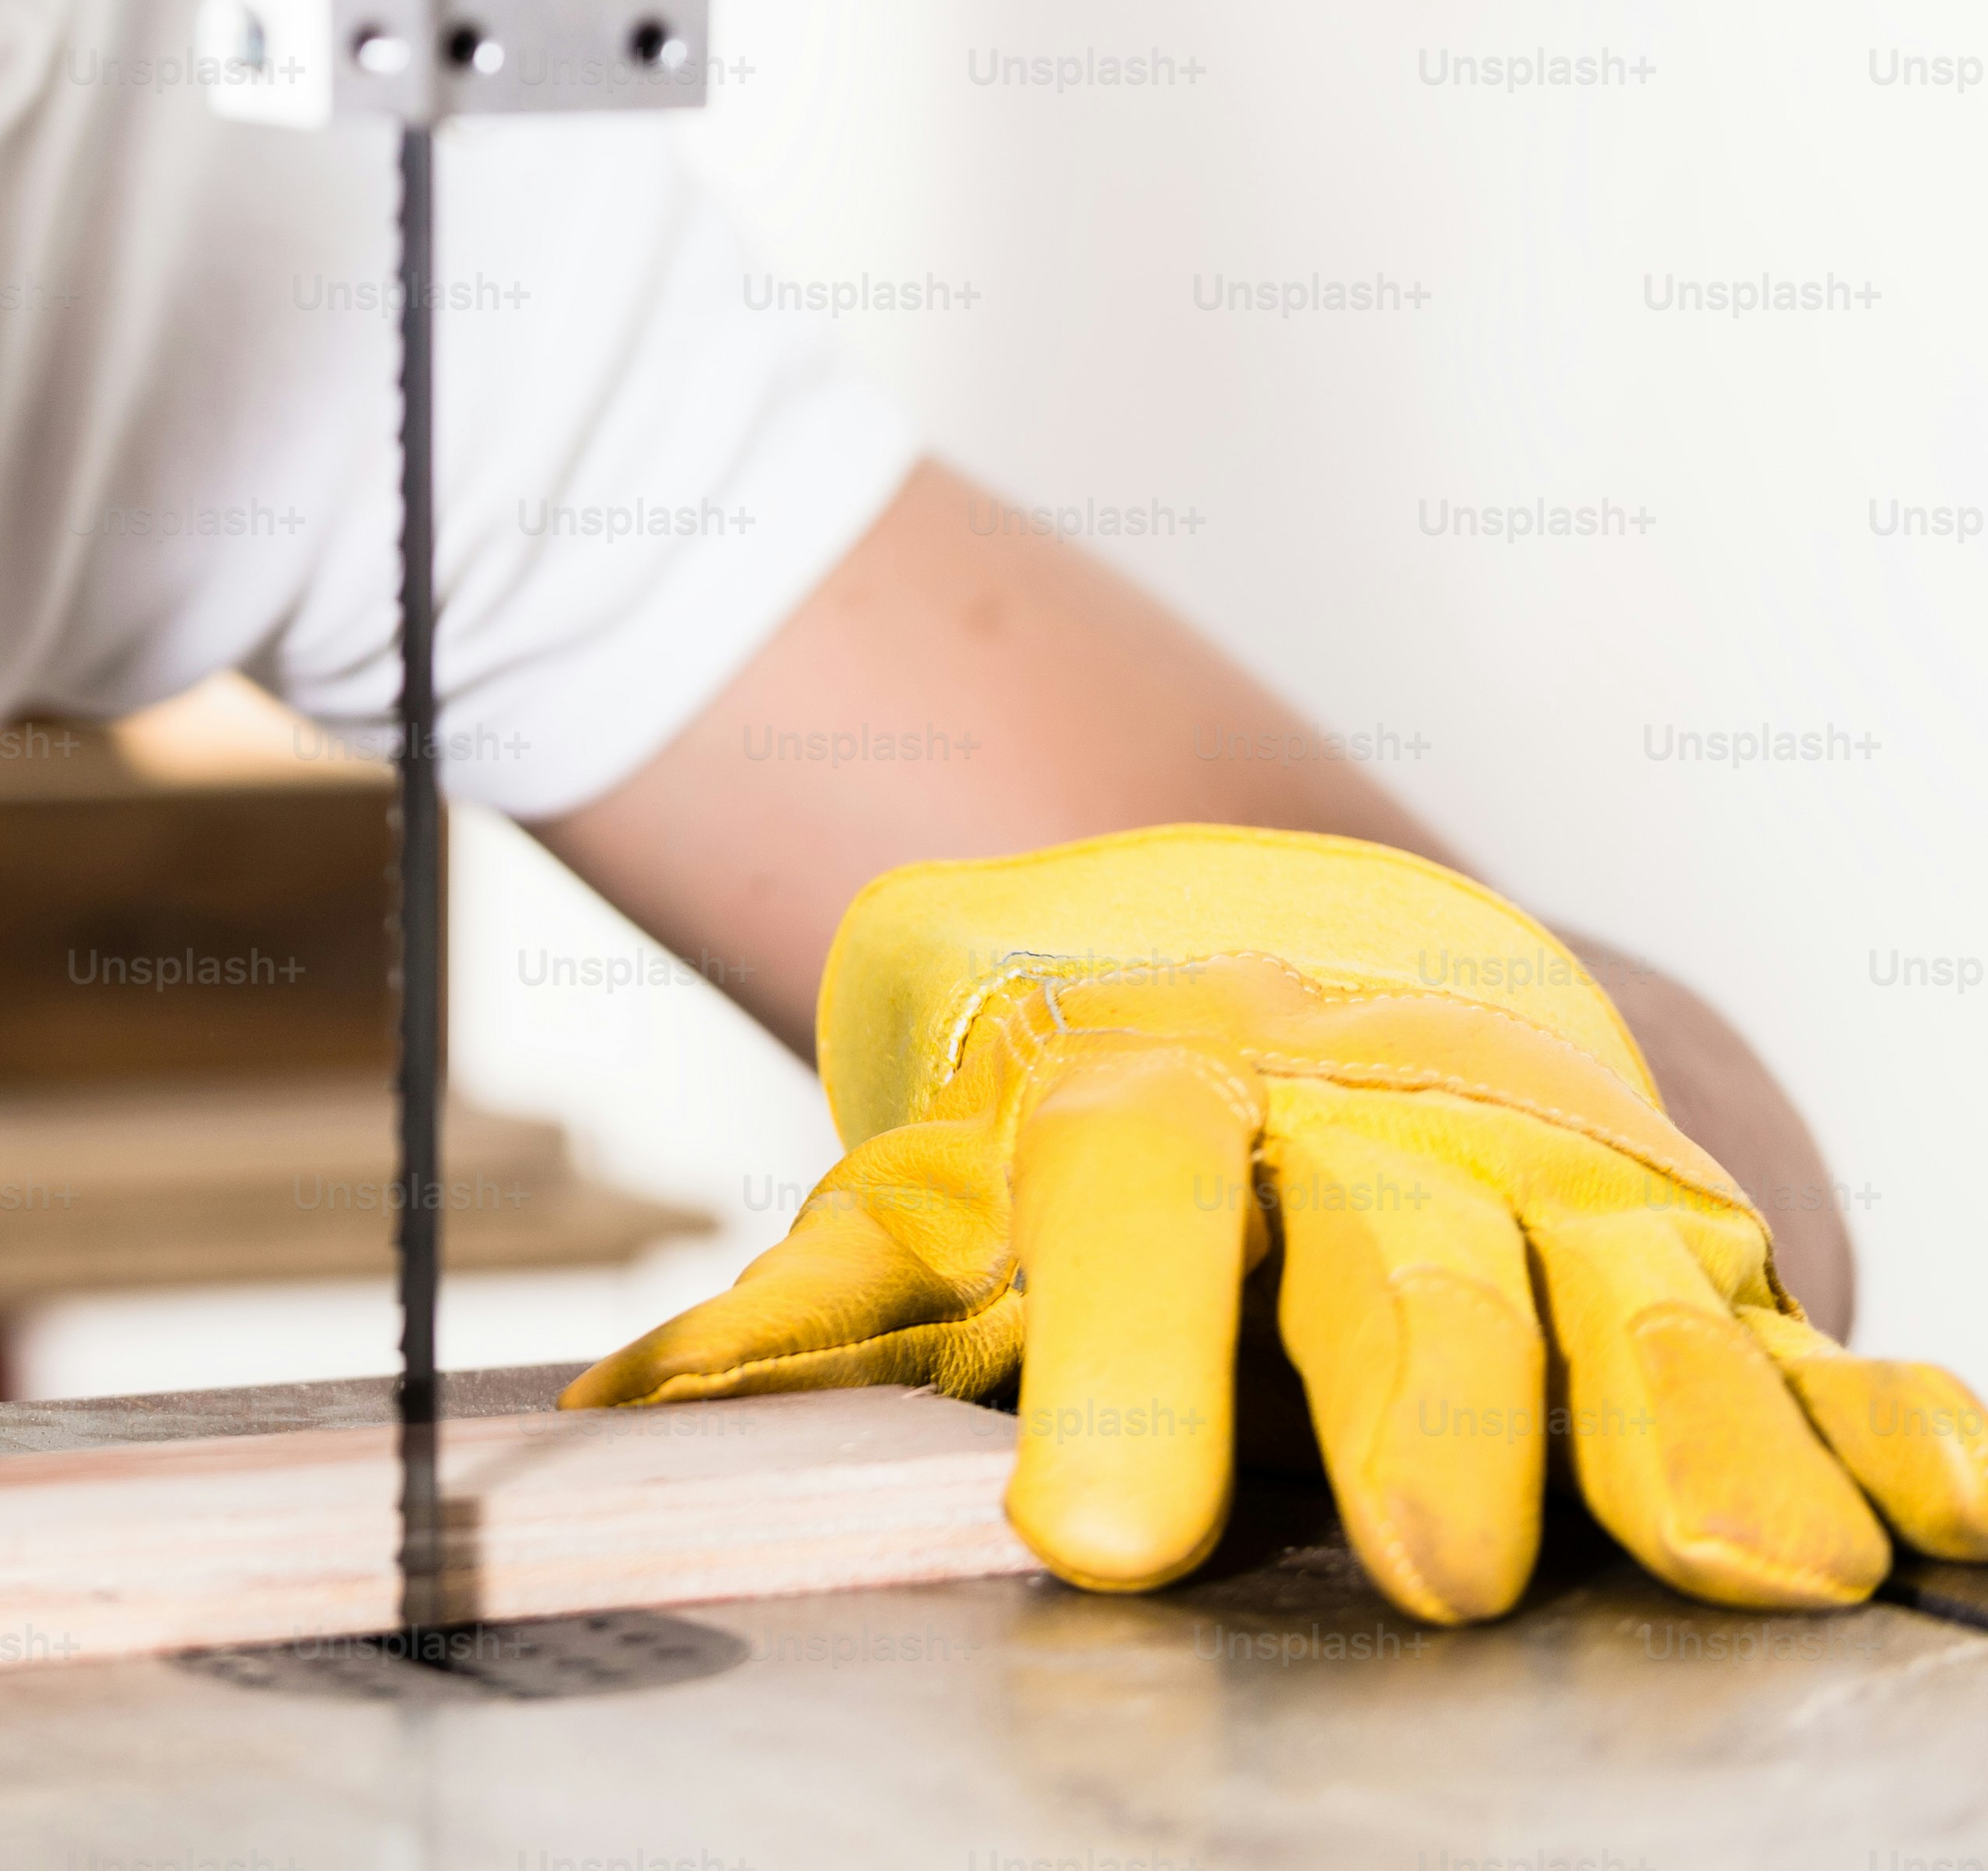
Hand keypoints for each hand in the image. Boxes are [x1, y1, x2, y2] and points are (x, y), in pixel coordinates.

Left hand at [565, 827, 1987, 1621]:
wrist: (1282, 919)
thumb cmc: (1089, 1087)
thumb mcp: (945, 1170)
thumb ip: (832, 1294)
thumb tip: (638, 1409)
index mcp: (1168, 1098)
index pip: (1135, 1218)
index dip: (1114, 1377)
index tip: (1088, 1544)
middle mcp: (1380, 1129)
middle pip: (1410, 1268)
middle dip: (1439, 1420)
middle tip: (1455, 1576)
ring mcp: (1558, 1181)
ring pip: (1629, 1302)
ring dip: (1697, 1435)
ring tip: (1762, 1571)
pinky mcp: (1702, 1247)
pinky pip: (1801, 1332)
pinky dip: (1887, 1422)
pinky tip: (1946, 1515)